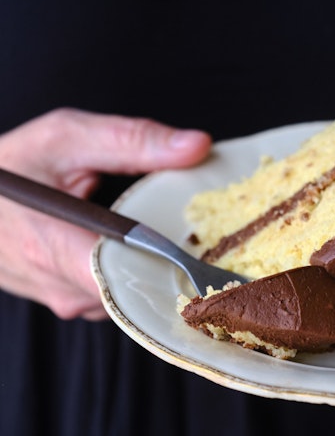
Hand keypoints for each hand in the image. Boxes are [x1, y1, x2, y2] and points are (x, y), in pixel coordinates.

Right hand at [0, 108, 211, 319]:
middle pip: (140, 291)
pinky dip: (134, 272)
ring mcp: (61, 297)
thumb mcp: (66, 137)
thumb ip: (132, 140)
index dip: (180, 271)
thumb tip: (198, 145)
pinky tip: (142, 247)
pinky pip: (113, 295)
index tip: (213, 256)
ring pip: (129, 297)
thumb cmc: (8, 165)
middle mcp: (60, 286)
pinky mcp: (65, 297)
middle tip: (208, 240)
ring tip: (177, 239)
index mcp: (55, 248)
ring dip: (156, 269)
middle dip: (177, 266)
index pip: (134, 283)